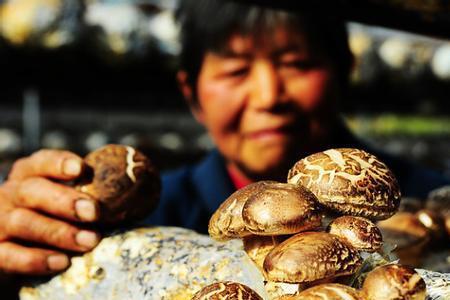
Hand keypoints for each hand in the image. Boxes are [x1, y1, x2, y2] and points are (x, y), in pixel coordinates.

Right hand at [0, 150, 99, 275]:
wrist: (15, 253)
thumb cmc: (52, 220)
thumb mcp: (66, 202)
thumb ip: (90, 196)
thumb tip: (138, 194)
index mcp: (30, 176)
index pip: (39, 163)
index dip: (58, 163)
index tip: (81, 168)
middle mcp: (11, 195)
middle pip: (32, 191)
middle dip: (64, 200)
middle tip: (94, 211)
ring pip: (23, 222)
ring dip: (59, 232)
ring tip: (90, 241)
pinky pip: (8, 254)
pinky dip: (35, 259)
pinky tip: (60, 262)